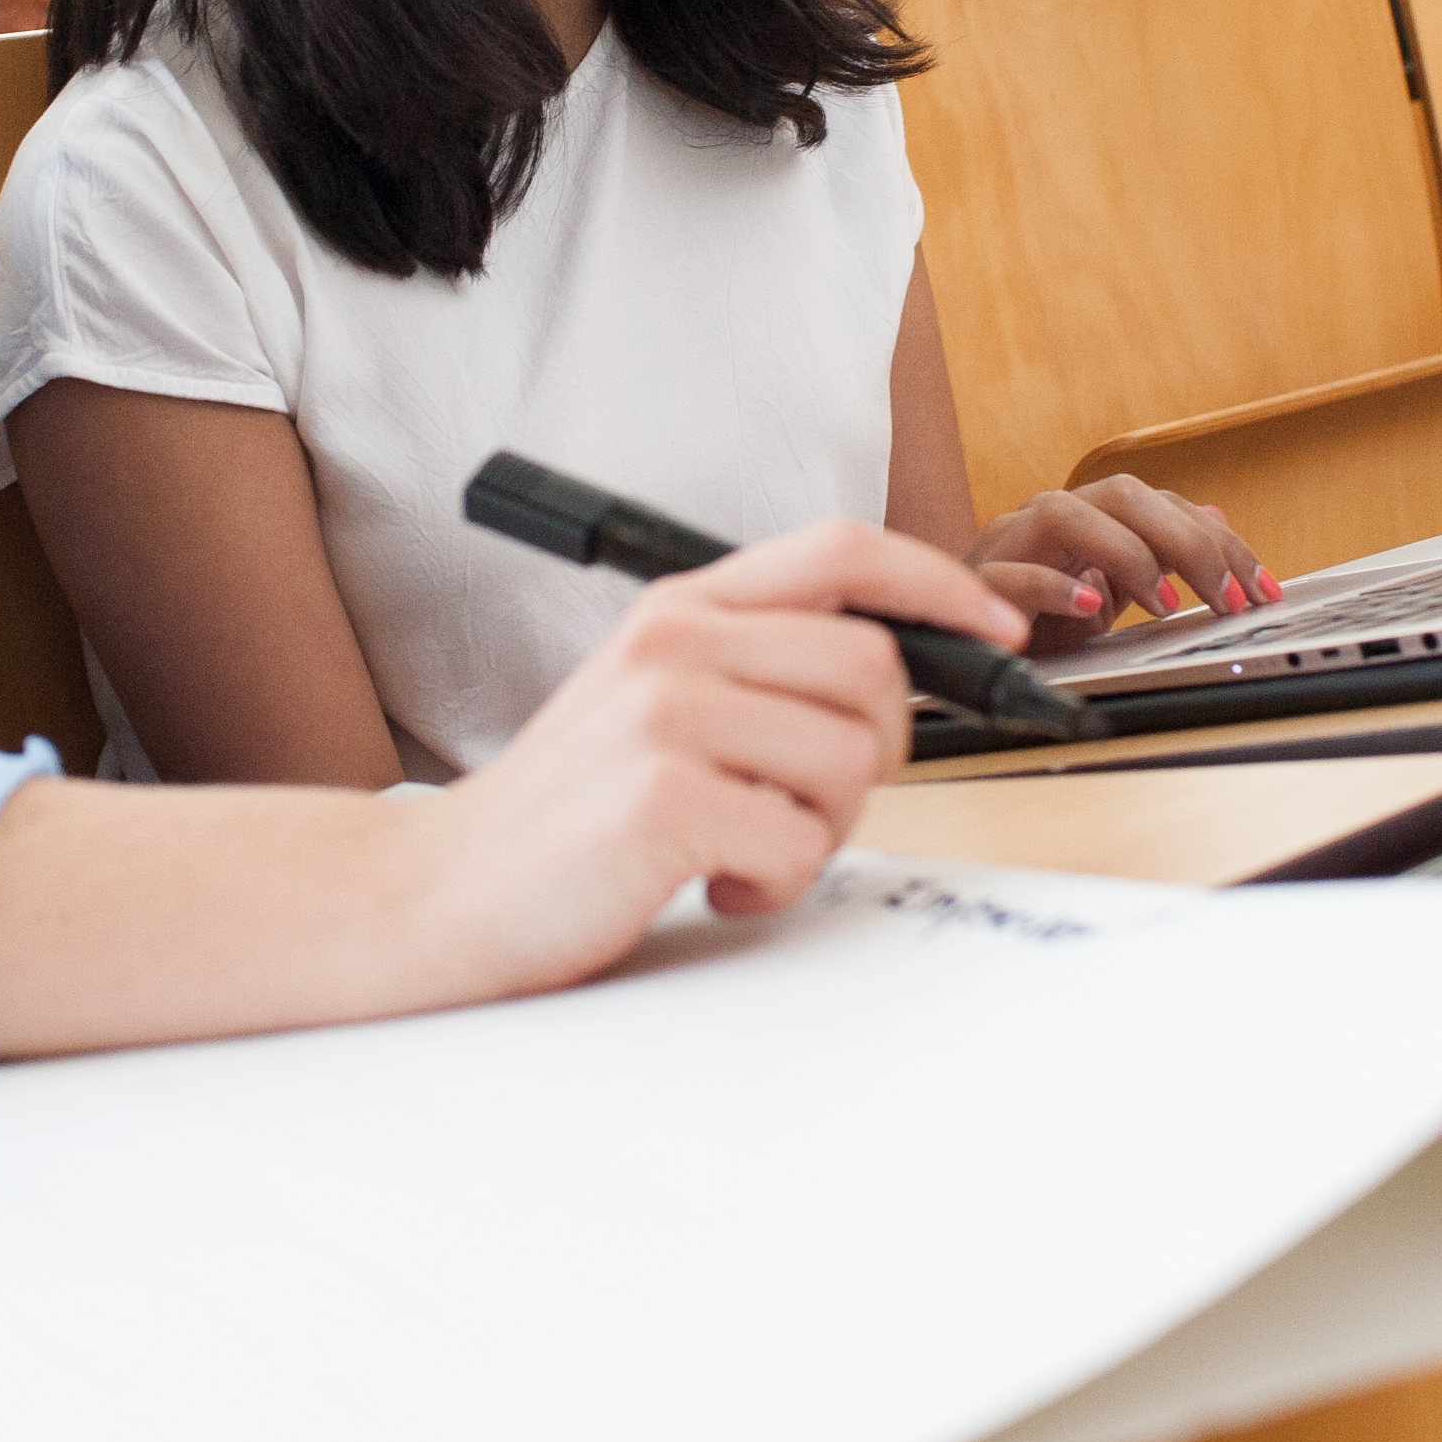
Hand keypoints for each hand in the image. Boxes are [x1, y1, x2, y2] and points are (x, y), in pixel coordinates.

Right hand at [412, 521, 1020, 996]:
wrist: (442, 890)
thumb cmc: (568, 811)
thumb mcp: (656, 700)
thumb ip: (759, 667)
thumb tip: (901, 673)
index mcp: (681, 607)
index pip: (843, 551)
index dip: (940, 584)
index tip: (999, 629)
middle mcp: (675, 642)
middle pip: (874, 669)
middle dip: (873, 755)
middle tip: (802, 803)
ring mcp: (665, 715)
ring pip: (852, 763)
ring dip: (819, 831)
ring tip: (741, 847)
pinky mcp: (662, 799)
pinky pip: (799, 844)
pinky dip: (773, 886)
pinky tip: (710, 884)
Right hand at [971, 476, 1272, 650]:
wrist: (957, 642)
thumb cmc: (1036, 619)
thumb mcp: (1112, 592)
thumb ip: (1158, 555)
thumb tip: (1218, 522)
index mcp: (1088, 517)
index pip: (1163, 505)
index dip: (1220, 544)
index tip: (1261, 590)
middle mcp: (1049, 518)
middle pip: (1121, 495)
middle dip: (1185, 543)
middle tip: (1226, 599)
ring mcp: (1008, 544)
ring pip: (1063, 513)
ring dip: (1126, 554)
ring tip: (1164, 604)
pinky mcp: (977, 583)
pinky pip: (1013, 573)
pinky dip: (1056, 587)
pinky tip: (1091, 608)